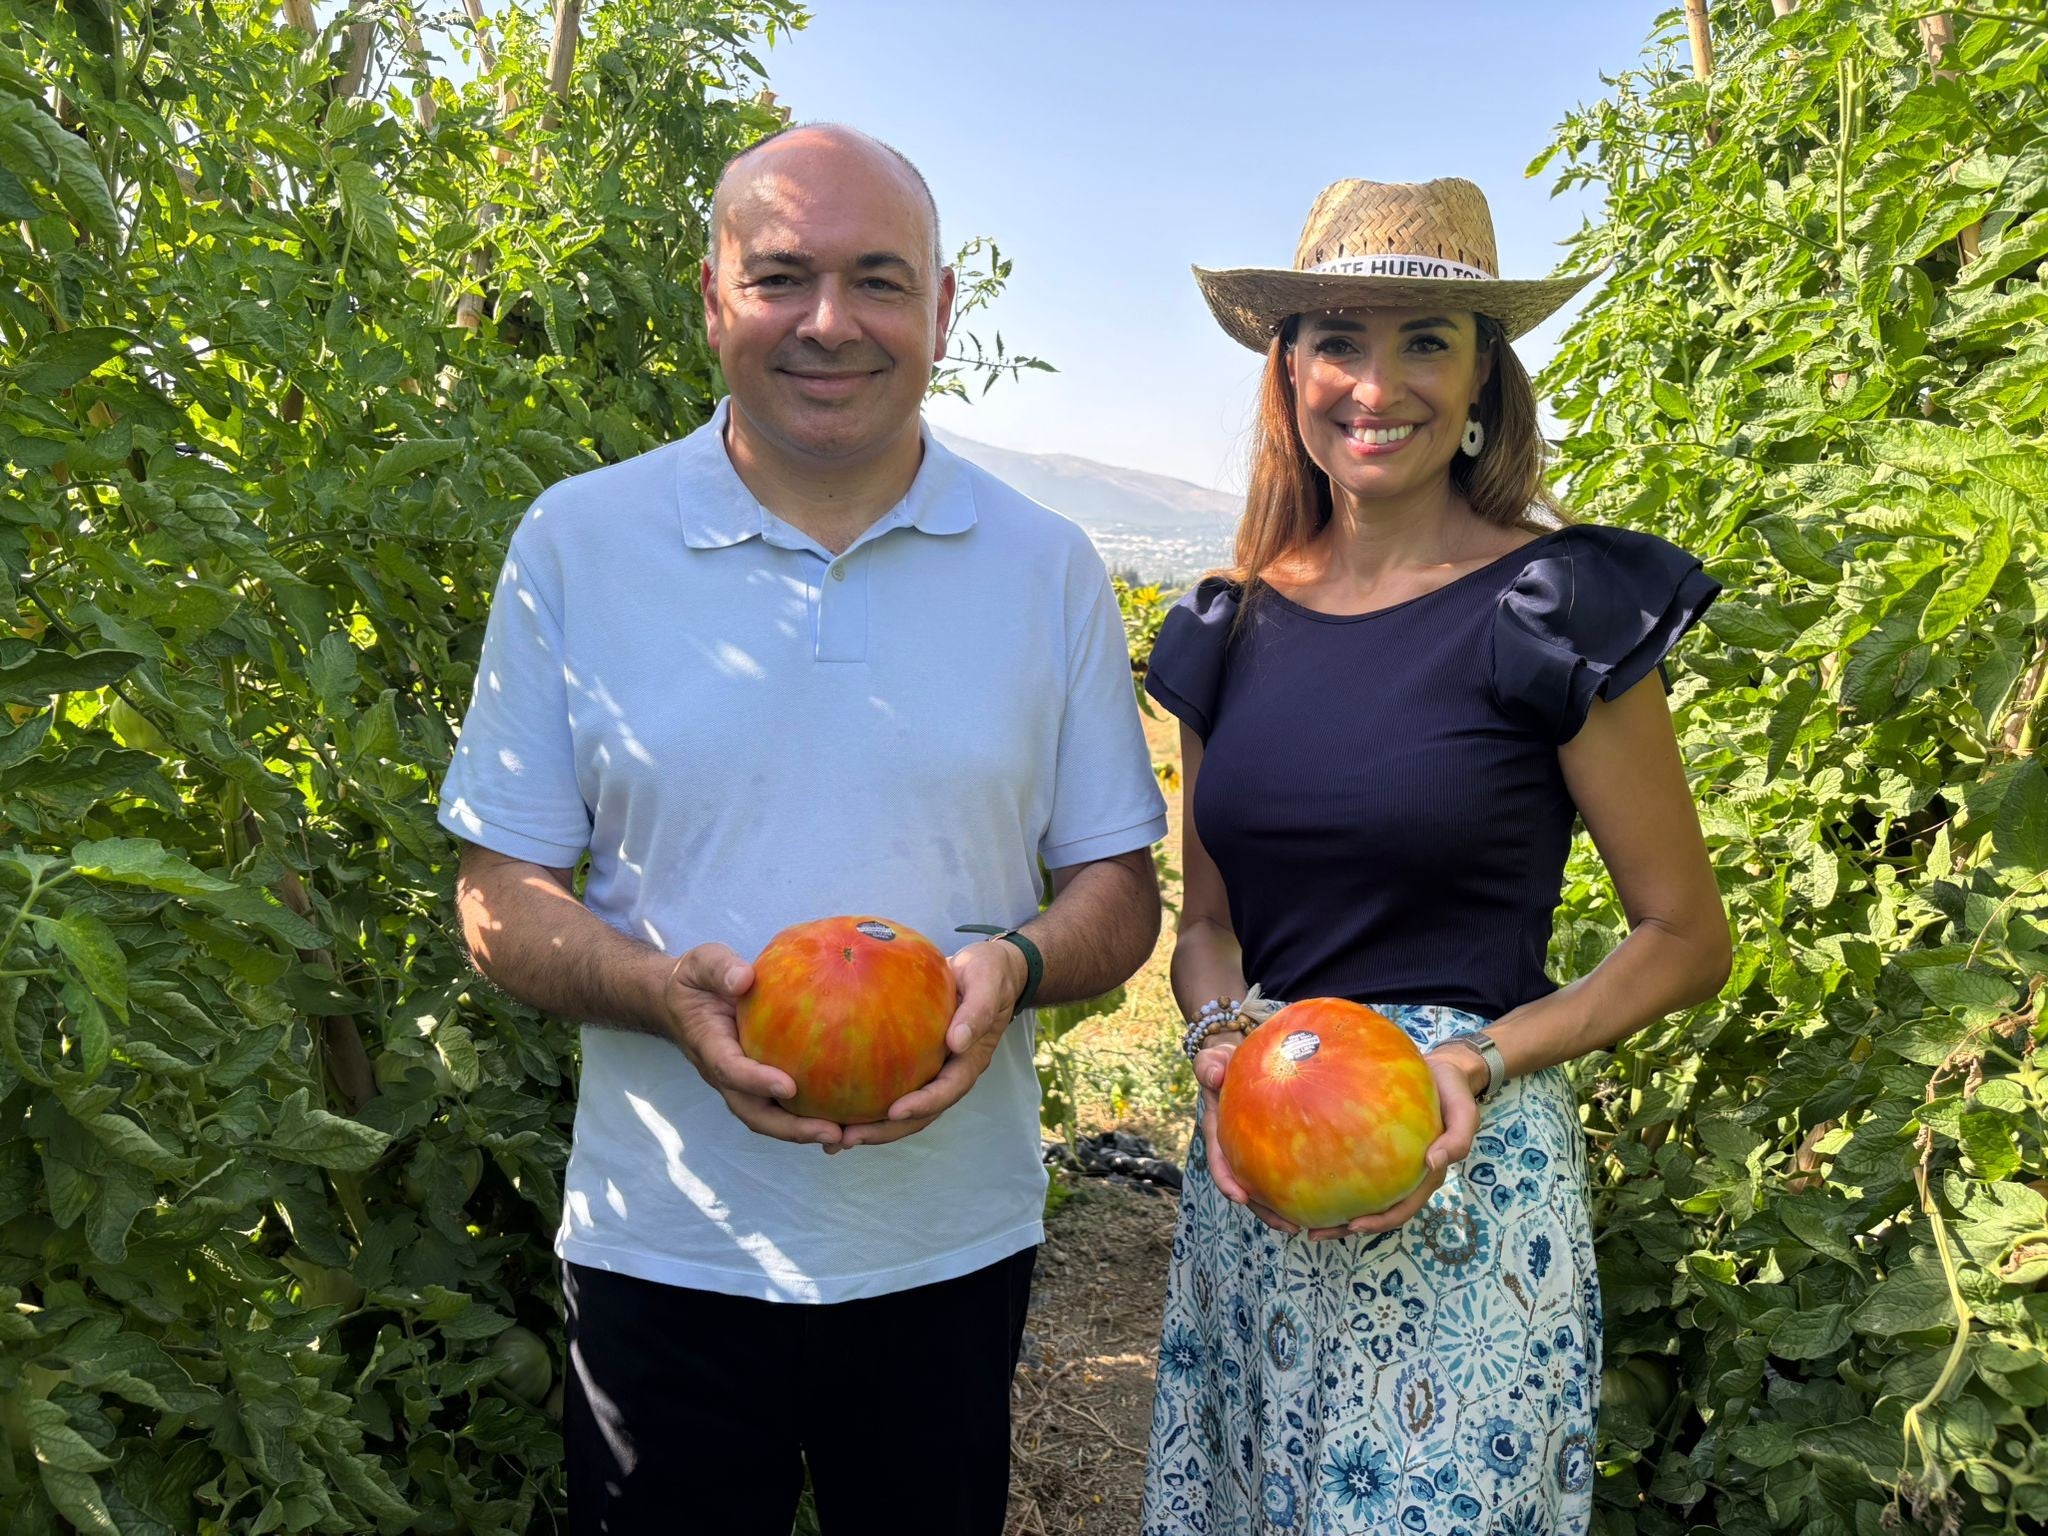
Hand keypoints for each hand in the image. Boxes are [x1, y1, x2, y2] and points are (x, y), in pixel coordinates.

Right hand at [661, 944, 841, 1147]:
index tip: (788, 1086)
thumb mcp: (703, 963)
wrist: (683, 1002)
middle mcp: (726, 1074)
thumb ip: (721, 969)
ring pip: (770, 1117)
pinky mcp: (759, 1083)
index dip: (756, 1081)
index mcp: (710, 1045)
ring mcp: (742, 1084)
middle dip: (791, 1128)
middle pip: (754, 1112)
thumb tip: (744, 978)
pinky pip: (783, 1106)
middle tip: (832, 1131)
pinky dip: (810, 1117)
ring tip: (846, 1135)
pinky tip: (846, 1119)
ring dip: (805, 1131)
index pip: (730, 1069)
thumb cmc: (698, 980)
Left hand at [837, 939, 1026, 1148]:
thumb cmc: (988, 973)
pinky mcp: (915, 1062)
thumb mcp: (987, 983)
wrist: (987, 969)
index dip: (922, 1105)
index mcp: (969, 1061)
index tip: (893, 1112)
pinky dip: (866, 1100)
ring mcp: (932, 1071)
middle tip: (849, 1138)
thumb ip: (976, 1011)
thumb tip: (957, 1042)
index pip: (946, 1091)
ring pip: (903, 1109)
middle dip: (886, 1130)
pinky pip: (890, 1085)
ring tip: (834, 1138)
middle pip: (919, 1114)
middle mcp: (949, 1073)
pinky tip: (833, 1104)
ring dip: (872, 1127)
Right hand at [1192, 1032, 1302, 1234]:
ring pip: (1270, 1186)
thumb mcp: (1211, 1061)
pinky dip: (1303, 1183)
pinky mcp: (1277, 1146)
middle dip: (1266, 1211)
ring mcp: (1257, 1150)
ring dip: (1286, 1208)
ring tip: (1311, 1225)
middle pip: (1249, 1187)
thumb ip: (1207, 1066)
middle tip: (1290, 1227)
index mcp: (1218, 1132)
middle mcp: (1237, 1148)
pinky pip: (1290, 1167)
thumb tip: (1213, 1077)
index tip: (1239, 1198)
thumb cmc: (1223, 1062)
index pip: (1220, 1161)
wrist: (1239, 1061)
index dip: (1227, 1181)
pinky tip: (1326, 1195)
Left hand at [1300, 1047, 1481, 1239]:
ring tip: (1302, 1219)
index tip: (1352, 1226)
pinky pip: (1354, 1165)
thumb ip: (1458, 1139)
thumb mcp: (1466, 1114)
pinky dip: (1334, 1175)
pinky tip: (1307, 1173)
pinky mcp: (1375, 1146)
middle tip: (1313, 1232)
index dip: (1379, 1222)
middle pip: (1375, 1210)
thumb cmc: (1454, 1093)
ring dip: (1335, 1211)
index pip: (1402, 1208)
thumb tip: (1433, 1163)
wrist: (1445, 1071)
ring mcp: (1391, 1164)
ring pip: (1361, 1195)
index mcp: (1427, 1176)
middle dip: (1345, 1226)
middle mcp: (1406, 1176)